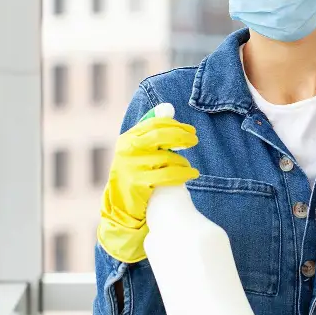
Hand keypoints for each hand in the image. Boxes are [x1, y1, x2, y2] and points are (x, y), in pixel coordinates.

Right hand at [97, 115, 199, 262]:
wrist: (120, 206)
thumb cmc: (134, 174)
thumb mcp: (137, 151)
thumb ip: (151, 131)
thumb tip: (168, 108)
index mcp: (128, 138)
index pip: (154, 123)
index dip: (176, 124)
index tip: (190, 130)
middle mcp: (127, 150)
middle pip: (160, 135)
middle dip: (181, 136)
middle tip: (195, 140)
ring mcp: (131, 167)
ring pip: (166, 158)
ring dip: (183, 162)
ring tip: (189, 168)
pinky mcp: (138, 184)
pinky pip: (167, 175)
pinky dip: (183, 173)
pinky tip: (191, 174)